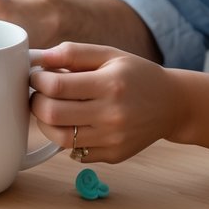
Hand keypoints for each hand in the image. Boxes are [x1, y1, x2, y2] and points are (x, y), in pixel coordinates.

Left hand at [29, 41, 177, 162]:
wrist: (172, 105)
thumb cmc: (137, 75)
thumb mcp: (109, 54)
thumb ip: (73, 53)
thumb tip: (39, 58)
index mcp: (110, 84)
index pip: (56, 86)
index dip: (38, 80)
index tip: (37, 75)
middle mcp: (112, 115)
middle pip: (52, 115)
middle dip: (37, 102)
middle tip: (39, 93)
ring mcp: (113, 140)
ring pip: (60, 138)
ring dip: (46, 123)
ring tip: (51, 108)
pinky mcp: (114, 156)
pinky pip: (76, 152)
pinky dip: (67, 138)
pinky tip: (74, 123)